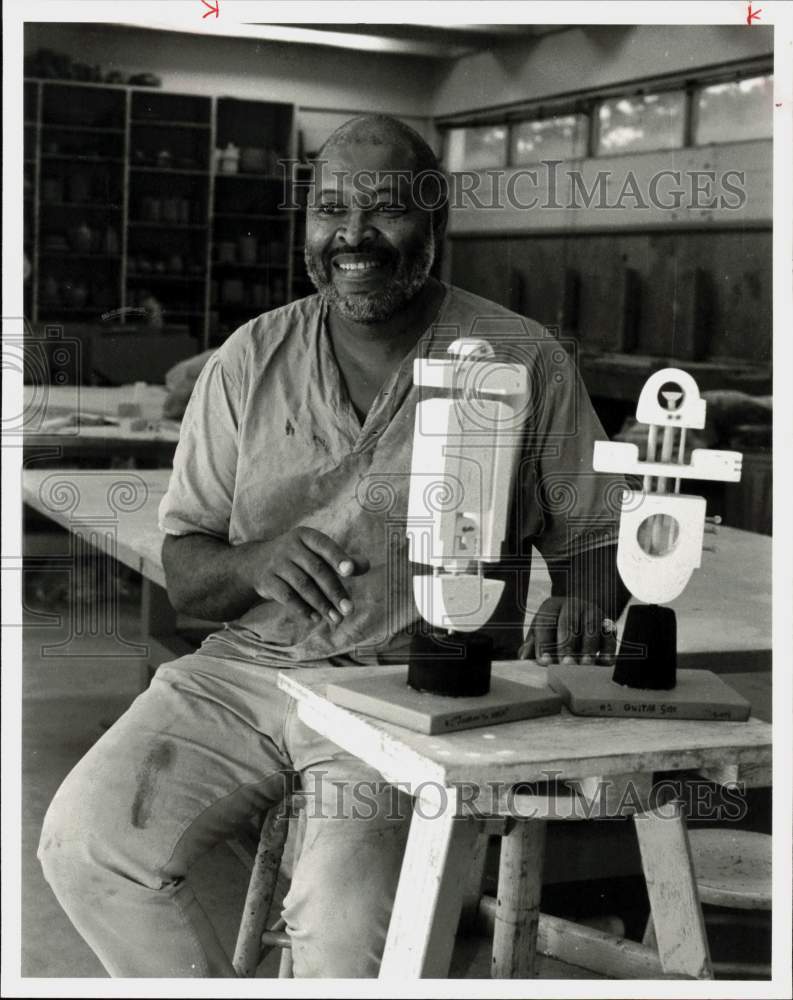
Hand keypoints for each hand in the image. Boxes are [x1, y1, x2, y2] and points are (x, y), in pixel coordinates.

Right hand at [237, 527, 368, 625]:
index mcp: (306, 536)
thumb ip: (342, 560)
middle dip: (334, 591)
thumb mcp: (315, 553)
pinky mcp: (266, 580)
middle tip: (349, 610)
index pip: (325, 546)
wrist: (255, 563)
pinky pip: (287, 596)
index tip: (351, 571)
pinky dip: (302, 609)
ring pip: (302, 585)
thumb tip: (366, 565)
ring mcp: (276, 563)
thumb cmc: (297, 558)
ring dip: (321, 604)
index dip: (338, 558)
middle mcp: (290, 547)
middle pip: (317, 570)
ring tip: (336, 618)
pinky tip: (315, 618)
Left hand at [518, 597, 616, 664]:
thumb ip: (531, 645)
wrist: (578, 615)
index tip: (544, 662)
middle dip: (567, 645)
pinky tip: (605, 663)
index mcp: (552, 606)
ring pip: (591, 628)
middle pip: (569, 623)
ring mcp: (592, 612)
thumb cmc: (553, 629)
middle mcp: (573, 605)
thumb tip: (524, 659)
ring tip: (585, 665)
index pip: (546, 622)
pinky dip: (609, 650)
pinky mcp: (608, 623)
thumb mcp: (539, 633)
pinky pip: (609, 636)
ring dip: (589, 648)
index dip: (544, 643)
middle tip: (566, 664)